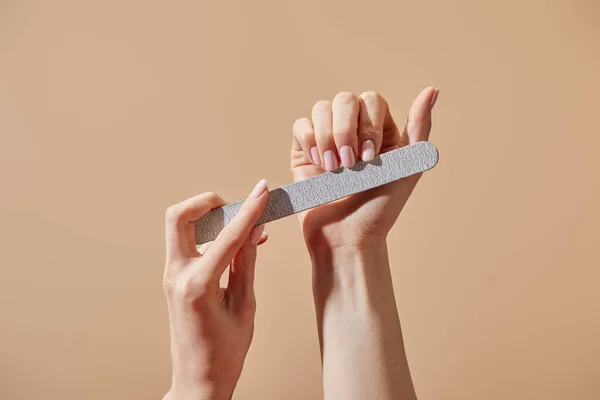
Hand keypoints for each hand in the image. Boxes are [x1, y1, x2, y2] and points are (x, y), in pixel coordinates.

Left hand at [162, 180, 268, 399]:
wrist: (198, 380)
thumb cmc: (224, 352)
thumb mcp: (245, 306)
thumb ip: (247, 262)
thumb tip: (254, 229)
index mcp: (197, 285)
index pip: (227, 236)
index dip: (249, 210)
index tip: (263, 192)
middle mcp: (177, 275)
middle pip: (179, 216)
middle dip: (208, 202)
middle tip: (236, 207)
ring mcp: (171, 276)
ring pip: (179, 226)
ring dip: (208, 217)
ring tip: (243, 229)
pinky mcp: (174, 279)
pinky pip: (187, 243)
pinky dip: (209, 235)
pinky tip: (235, 244)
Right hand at [291, 87, 438, 251]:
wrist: (346, 237)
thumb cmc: (379, 208)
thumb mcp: (408, 166)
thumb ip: (420, 126)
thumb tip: (432, 89)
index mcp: (379, 131)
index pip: (371, 100)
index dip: (369, 125)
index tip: (371, 159)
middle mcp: (353, 131)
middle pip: (345, 99)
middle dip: (346, 131)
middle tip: (349, 165)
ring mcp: (327, 139)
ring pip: (321, 108)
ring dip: (327, 138)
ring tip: (334, 170)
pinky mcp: (304, 151)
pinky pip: (301, 126)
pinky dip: (309, 142)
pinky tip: (318, 165)